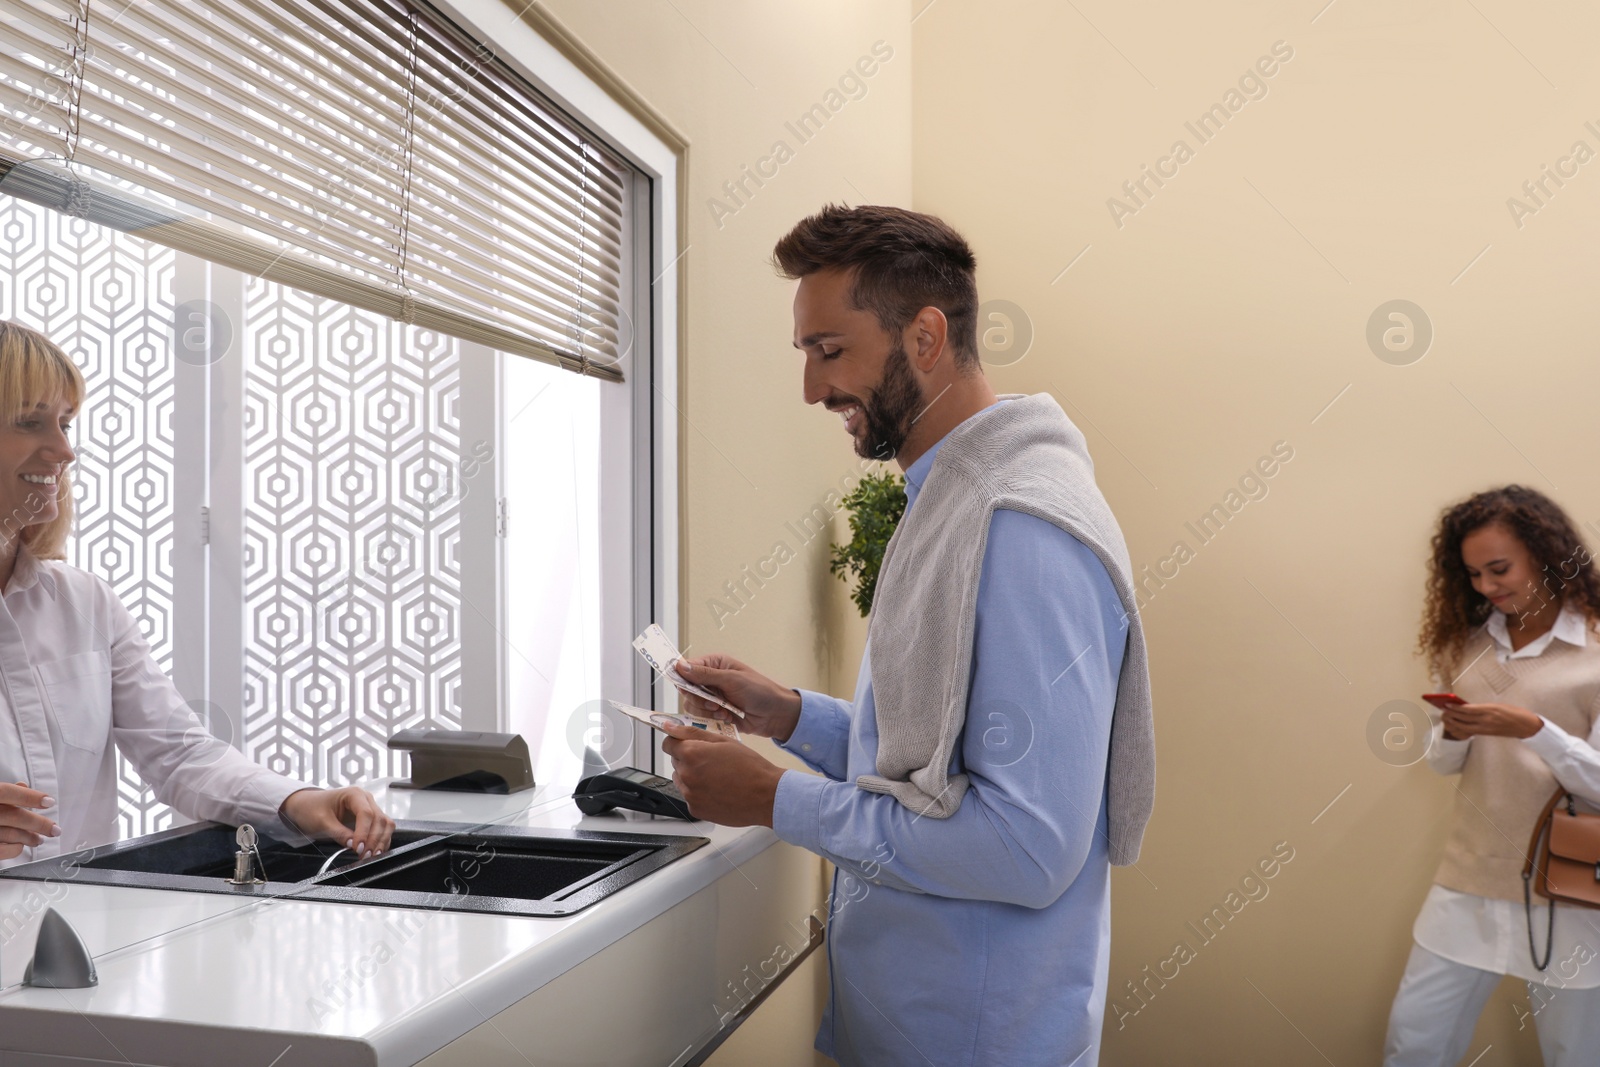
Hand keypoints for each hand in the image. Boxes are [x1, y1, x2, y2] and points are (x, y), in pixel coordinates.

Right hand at [0, 782, 58, 860]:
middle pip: (12, 816)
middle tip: (55, 829)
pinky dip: (13, 849)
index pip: (6, 792)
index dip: (29, 797)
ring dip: (29, 838)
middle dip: (38, 824)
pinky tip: (20, 846)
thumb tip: (23, 786)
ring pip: (9, 834)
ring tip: (39, 840)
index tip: (49, 801)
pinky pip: (1, 850)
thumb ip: (1, 791)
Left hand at [279, 786, 393, 857]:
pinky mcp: (370, 818)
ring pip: (385, 824)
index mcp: (354, 794)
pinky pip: (382, 829)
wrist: (306, 806)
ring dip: (381, 840)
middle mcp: (366, 799)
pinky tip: (374, 851)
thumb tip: (354, 845)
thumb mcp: (321, 822)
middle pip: (379, 819)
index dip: (364, 832)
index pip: (366, 813)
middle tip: (364, 856)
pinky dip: (381, 840)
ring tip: (372, 856)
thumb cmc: (311, 809)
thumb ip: (339, 833)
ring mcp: (370, 808)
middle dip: (374, 839)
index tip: (358, 848)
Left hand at [660, 723, 784, 826]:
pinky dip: (699, 793)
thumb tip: (670, 727)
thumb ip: (692, 732)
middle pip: (676, 762)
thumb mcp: (723, 741)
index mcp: (692, 754)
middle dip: (689, 759)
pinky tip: (718, 790)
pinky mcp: (696, 809)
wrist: (766, 796)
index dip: (678, 742)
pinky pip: (690, 796)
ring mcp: (690, 795)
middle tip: (712, 761)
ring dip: (692, 776)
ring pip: (681, 780)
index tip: (687, 744)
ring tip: (717, 777)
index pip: (668, 745)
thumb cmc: (749, 766)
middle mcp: (686, 775)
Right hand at [675, 654, 801, 740]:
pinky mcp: (714, 713)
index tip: (689, 689)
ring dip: (705, 710)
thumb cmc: (759, 691)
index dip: (683, 679)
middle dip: (698, 699)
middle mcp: (710, 679)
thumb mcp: (732, 679)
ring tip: (723, 711)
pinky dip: (711, 719)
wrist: (775, 714)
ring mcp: (712, 697)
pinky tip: (726, 717)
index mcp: (714, 664)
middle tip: (714, 703)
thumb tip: (680, 666)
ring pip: (692, 705)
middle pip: (686, 689)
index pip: (687, 668)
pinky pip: (701, 717)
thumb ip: (705, 675)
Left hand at [1442, 703, 1543, 740]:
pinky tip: (1457, 725)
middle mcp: (1487, 719)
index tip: (1447, 704)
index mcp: (1490, 709)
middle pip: (1464, 718)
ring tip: (1447, 718)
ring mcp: (1487, 728)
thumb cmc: (1515, 712)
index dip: (1455, 707)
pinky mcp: (1488, 734)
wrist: (1527, 726)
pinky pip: (1472, 731)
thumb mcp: (1499, 705)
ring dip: (1455, 722)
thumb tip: (1468, 707)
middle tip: (1443, 711)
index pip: (1468, 709)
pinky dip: (1463, 728)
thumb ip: (1484, 707)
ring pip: (1466, 726)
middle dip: (1452, 714)